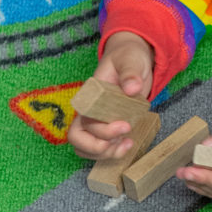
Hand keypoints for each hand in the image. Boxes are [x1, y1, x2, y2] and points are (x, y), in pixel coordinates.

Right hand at [67, 33, 155, 159]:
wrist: (134, 60)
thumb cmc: (128, 57)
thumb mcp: (130, 59)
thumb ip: (130, 72)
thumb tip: (131, 88)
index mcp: (90, 94)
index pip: (84, 119)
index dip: (101, 130)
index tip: (125, 126)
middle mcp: (89, 110)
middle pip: (78, 138)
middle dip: (98, 146)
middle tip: (122, 139)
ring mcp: (97, 121)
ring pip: (86, 148)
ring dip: (105, 154)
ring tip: (127, 144)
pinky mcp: (109, 127)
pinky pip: (100, 148)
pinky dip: (113, 153)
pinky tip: (129, 144)